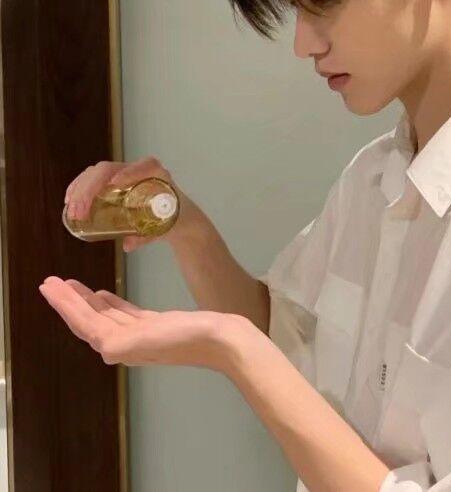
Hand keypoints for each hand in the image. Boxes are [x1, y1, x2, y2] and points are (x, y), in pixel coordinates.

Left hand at [38, 276, 244, 372]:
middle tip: (50, 281)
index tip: (47, 286)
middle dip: (69, 302)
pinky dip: (111, 305)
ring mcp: (141, 336)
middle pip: (89, 320)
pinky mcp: (157, 327)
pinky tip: (104, 295)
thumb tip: (101, 345)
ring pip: (105, 317)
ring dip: (87, 301)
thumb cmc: (190, 336)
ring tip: (71, 284)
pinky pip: (125, 315)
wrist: (225, 341)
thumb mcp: (152, 338)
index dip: (64, 305)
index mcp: (121, 347)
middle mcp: (126, 344)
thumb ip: (122, 342)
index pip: (84, 324)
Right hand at [63, 155, 199, 251]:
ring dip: (81, 188)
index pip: (147, 165)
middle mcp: (140, 170)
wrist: (179, 216)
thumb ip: (148, 235)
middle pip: (111, 168)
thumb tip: (127, 245)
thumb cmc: (174, 219)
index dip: (130, 171)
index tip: (115, 183)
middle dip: (92, 187)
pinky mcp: (113, 182)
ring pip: (98, 172)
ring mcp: (124, 174)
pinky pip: (93, 178)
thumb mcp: (164, 228)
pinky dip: (79, 187)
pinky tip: (69, 200)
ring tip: (72, 209)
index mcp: (158, 176)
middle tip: (80, 211)